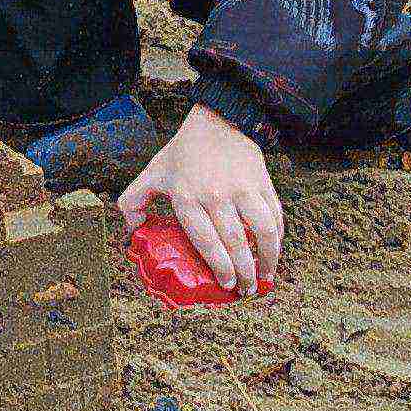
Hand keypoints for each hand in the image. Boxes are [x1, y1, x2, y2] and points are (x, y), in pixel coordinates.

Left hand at [118, 106, 284, 295]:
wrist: (217, 119)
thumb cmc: (183, 152)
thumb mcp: (152, 174)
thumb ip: (134, 201)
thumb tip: (132, 230)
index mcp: (187, 197)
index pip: (206, 241)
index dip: (219, 267)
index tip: (225, 283)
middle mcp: (215, 195)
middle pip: (234, 243)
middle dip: (243, 272)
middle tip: (245, 290)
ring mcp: (242, 188)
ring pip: (261, 231)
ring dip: (267, 258)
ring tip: (265, 277)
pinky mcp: (262, 181)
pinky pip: (274, 214)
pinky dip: (277, 237)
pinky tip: (274, 251)